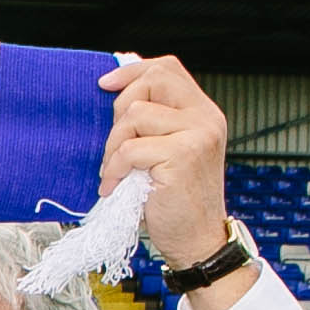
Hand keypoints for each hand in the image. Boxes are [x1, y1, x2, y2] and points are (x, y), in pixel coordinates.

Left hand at [97, 55, 229, 271]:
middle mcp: (205, 118)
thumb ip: (154, 124)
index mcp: (202, 112)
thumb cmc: (174, 201)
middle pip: (152, 80)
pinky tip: (114, 186)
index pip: (167, 68)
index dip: (132, 71)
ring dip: (113, 146)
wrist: (196, 240)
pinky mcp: (182, 156)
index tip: (105, 85)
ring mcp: (197, 135)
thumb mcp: (166, 153)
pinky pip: (129, 149)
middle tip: (116, 146)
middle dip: (120, 108)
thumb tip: (113, 95)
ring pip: (135, 115)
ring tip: (115, 171)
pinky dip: (113, 169)